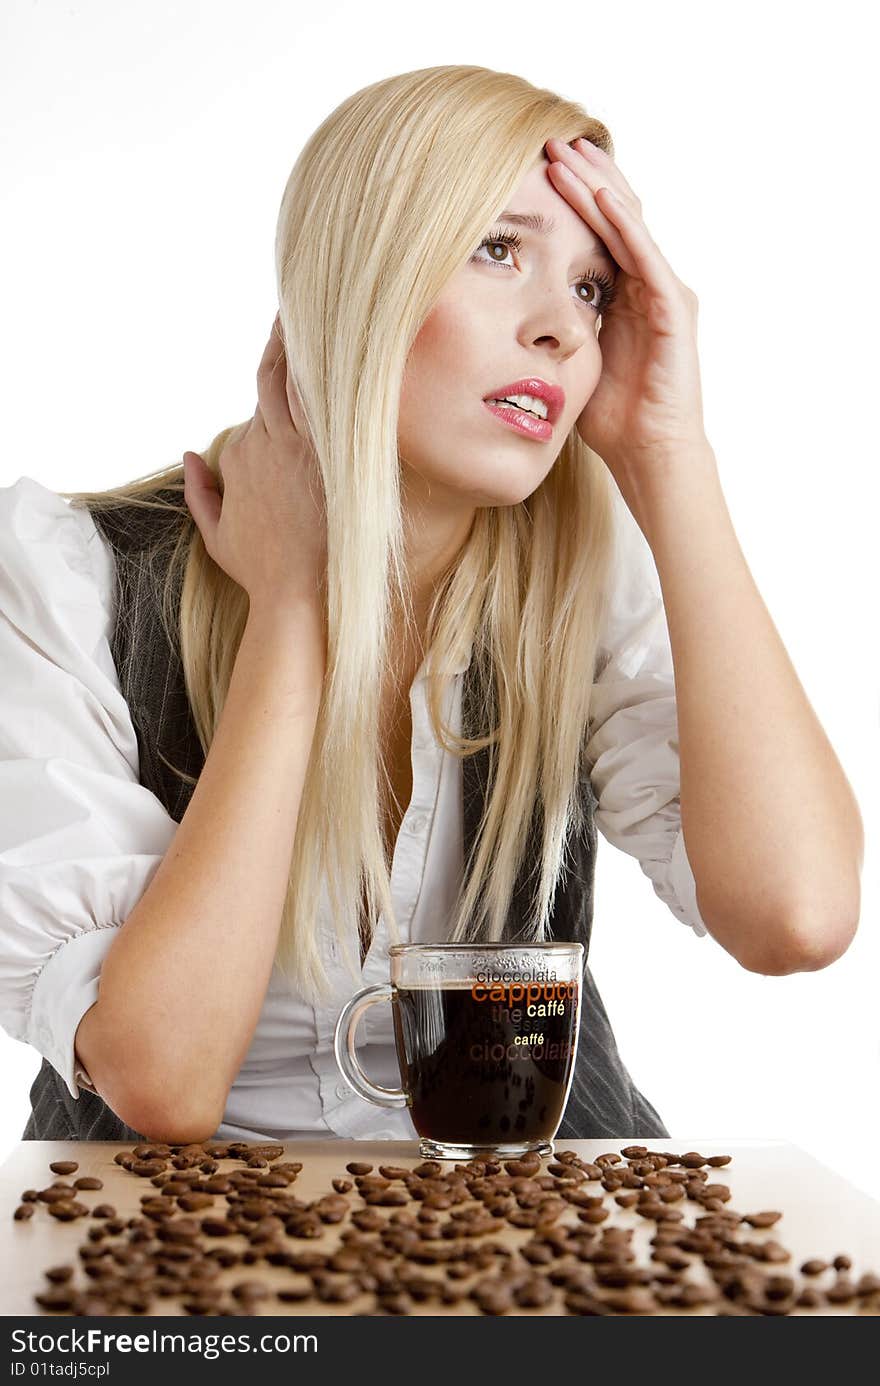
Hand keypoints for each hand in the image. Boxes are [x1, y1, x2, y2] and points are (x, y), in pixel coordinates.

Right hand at [183, 313, 327, 612]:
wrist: (297, 597)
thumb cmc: (262, 573)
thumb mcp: (217, 534)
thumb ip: (200, 492)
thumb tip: (190, 454)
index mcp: (241, 453)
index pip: (260, 396)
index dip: (277, 366)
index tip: (292, 337)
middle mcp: (266, 441)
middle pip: (276, 373)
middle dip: (287, 336)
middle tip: (303, 301)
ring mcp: (299, 447)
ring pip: (302, 380)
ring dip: (312, 344)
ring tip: (331, 307)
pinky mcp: (329, 458)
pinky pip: (333, 403)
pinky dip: (338, 375)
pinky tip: (356, 345)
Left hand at [544, 137, 709, 486]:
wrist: (649, 454)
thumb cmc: (611, 418)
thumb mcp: (571, 359)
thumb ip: (552, 326)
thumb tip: (504, 314)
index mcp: (624, 294)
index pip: (598, 230)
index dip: (571, 197)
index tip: (534, 168)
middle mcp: (649, 284)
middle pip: (615, 214)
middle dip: (583, 176)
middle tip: (549, 142)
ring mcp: (665, 293)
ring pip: (630, 224)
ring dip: (598, 186)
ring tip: (568, 155)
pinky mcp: (674, 309)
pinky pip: (647, 256)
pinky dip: (625, 225)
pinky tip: (602, 196)